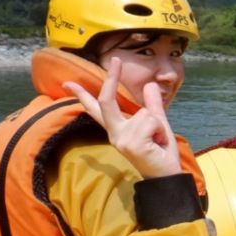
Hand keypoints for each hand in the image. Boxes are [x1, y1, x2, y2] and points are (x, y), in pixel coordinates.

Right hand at [64, 57, 181, 178]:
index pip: (97, 110)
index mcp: (117, 129)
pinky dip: (160, 130)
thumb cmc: (161, 152)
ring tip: (157, 141)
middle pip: (107, 100)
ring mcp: (121, 139)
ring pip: (144, 113)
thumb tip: (150, 85)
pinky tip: (157, 144)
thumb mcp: (158, 124)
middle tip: (116, 58)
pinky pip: (150, 120)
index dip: (82, 95)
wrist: (168, 177)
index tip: (67, 82)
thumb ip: (152, 106)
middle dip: (112, 78)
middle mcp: (115, 133)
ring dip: (158, 125)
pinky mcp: (131, 143)